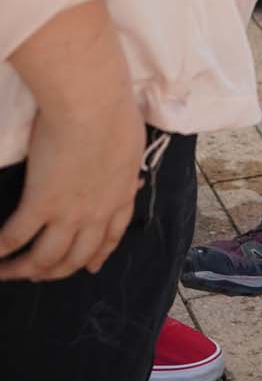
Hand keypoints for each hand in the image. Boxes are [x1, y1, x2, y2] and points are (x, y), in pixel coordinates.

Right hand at [0, 84, 143, 283]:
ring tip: (8, 273)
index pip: (112, 236)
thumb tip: (124, 165)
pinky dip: (1, 250)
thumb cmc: (114, 112)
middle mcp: (96, 213)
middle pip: (77, 256)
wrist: (93, 105)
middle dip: (57, 271)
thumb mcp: (129, 143)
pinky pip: (16, 236)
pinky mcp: (40, 204)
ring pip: (46, 257)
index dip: (99, 255)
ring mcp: (68, 212)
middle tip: (40, 275)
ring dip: (25, 270)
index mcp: (120, 195)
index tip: (91, 267)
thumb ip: (123, 163)